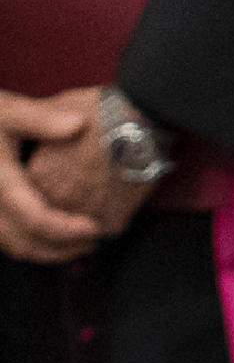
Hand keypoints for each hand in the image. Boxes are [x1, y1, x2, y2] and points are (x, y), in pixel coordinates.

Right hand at [0, 91, 110, 264]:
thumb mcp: (8, 111)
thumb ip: (40, 119)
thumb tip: (79, 124)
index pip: (34, 218)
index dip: (65, 229)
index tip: (95, 228)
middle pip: (23, 241)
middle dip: (61, 248)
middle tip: (95, 242)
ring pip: (12, 245)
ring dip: (46, 251)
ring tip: (81, 244)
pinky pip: (5, 238)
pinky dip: (30, 244)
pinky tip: (54, 238)